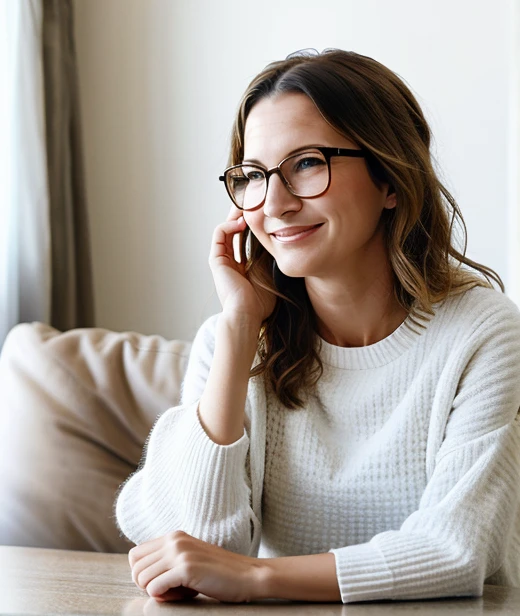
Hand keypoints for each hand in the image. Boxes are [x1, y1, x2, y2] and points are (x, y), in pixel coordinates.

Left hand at [129, 531, 262, 602]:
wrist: (249, 576)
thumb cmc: (220, 573)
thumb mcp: (190, 557)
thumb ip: (169, 559)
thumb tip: (142, 574)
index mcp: (174, 536)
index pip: (135, 555)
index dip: (144, 573)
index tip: (163, 582)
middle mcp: (174, 540)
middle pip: (136, 567)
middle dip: (148, 585)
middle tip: (171, 590)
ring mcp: (180, 553)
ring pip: (142, 578)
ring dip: (157, 592)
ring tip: (180, 591)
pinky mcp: (186, 568)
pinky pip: (154, 588)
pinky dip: (164, 597)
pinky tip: (185, 594)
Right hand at [210, 207, 275, 324]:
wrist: (247, 314)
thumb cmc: (261, 301)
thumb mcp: (271, 274)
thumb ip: (272, 258)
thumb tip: (285, 239)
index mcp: (242, 266)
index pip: (244, 238)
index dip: (253, 224)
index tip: (265, 213)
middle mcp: (230, 261)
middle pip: (234, 230)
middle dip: (243, 215)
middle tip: (254, 202)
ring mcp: (222, 260)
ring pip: (226, 228)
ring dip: (236, 215)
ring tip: (248, 206)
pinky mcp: (216, 260)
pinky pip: (219, 234)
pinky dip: (229, 224)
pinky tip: (242, 222)